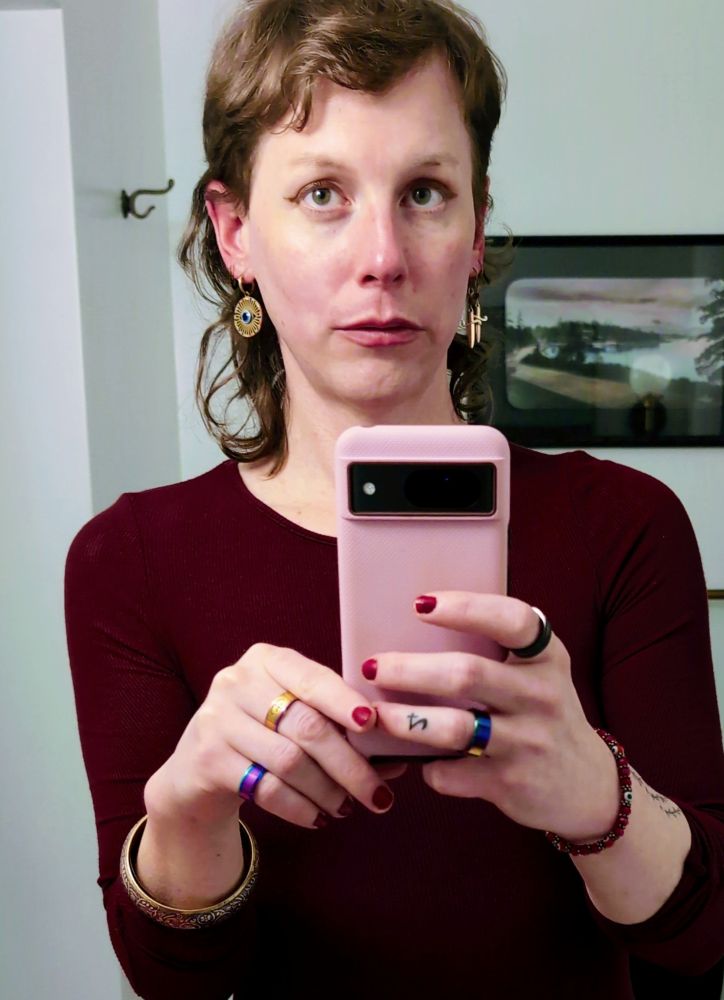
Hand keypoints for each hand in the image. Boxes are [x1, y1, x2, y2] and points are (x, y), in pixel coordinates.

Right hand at [144, 643, 402, 829]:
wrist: (196, 773)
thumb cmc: (262, 737)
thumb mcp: (293, 717)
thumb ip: (339, 728)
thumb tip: (399, 758)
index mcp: (266, 659)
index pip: (313, 677)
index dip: (345, 701)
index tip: (374, 724)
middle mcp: (237, 681)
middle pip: (307, 725)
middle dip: (349, 764)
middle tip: (379, 795)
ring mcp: (217, 719)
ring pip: (290, 761)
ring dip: (328, 791)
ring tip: (348, 807)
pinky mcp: (207, 760)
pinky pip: (267, 788)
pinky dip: (300, 807)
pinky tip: (317, 817)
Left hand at [369, 593, 619, 840]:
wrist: (586, 786)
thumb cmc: (542, 712)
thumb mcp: (537, 673)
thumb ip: (496, 650)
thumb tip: (417, 624)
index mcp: (547, 657)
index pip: (512, 620)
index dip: (465, 608)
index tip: (420, 604)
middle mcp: (542, 696)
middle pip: (467, 674)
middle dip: (410, 669)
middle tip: (373, 666)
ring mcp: (528, 742)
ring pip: (454, 728)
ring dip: (405, 721)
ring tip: (373, 714)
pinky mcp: (511, 783)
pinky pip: (451, 773)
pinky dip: (425, 766)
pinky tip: (412, 759)